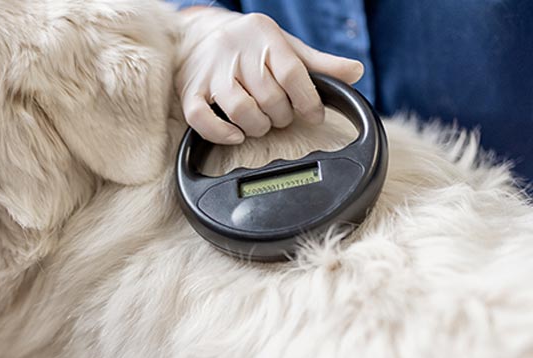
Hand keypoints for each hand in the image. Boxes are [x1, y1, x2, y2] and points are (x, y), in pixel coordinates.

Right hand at [175, 8, 364, 143]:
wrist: (198, 35)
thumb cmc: (249, 46)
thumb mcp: (285, 47)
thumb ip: (318, 63)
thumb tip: (355, 72)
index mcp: (263, 36)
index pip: (293, 74)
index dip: (308, 101)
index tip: (314, 115)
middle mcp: (235, 51)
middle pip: (269, 97)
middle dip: (282, 116)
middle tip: (282, 117)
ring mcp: (210, 72)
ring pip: (240, 110)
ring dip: (257, 126)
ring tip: (261, 124)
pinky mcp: (189, 91)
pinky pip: (202, 118)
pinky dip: (221, 133)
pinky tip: (236, 135)